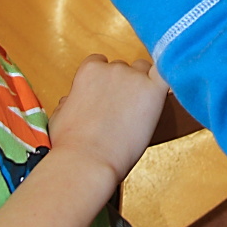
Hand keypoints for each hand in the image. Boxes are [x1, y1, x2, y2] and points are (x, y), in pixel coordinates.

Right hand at [49, 54, 167, 188]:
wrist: (86, 162)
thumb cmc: (70, 146)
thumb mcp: (60, 116)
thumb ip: (68, 102)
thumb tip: (70, 100)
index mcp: (89, 70)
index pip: (101, 63)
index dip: (103, 81)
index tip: (105, 97)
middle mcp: (113, 68)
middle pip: (124, 68)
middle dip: (123, 85)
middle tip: (121, 111)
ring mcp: (134, 77)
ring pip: (144, 72)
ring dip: (142, 86)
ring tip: (136, 114)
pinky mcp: (153, 90)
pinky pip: (166, 74)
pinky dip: (166, 79)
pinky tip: (161, 93)